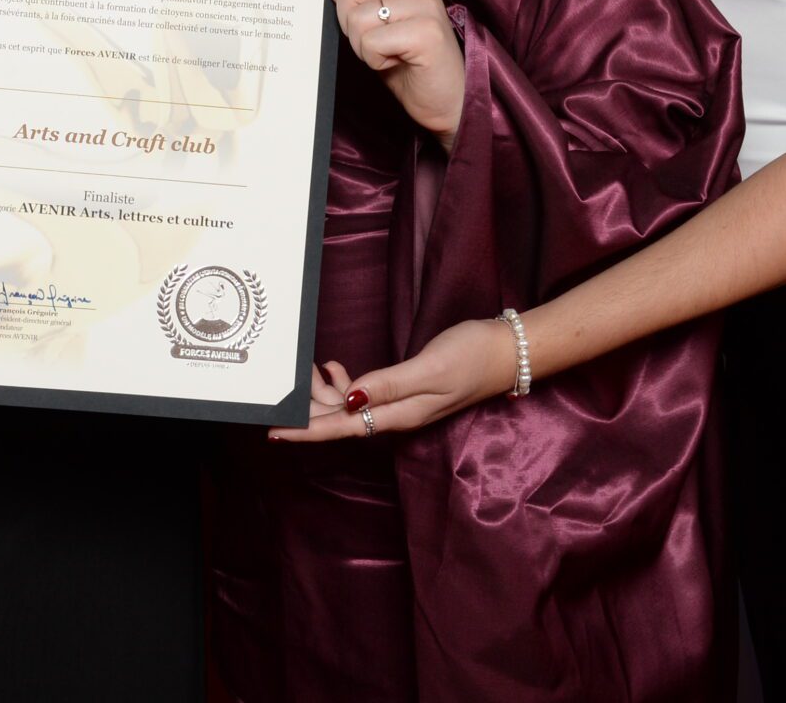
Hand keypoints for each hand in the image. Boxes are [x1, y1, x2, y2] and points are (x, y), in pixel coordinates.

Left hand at [268, 318, 513, 443]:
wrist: (509, 352)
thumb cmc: (473, 356)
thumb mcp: (430, 369)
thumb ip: (390, 385)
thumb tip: (350, 401)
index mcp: (400, 416)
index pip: (343, 428)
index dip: (308, 431)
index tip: (275, 433)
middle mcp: (397, 416)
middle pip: (341, 419)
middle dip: (310, 406)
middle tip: (287, 383)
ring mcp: (402, 404)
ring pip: (350, 406)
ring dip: (326, 391)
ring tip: (311, 366)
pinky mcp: (406, 390)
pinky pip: (365, 395)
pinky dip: (344, 381)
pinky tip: (336, 366)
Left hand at [330, 0, 463, 140]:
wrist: (445, 99)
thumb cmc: (406, 60)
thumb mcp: (377, 19)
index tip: (358, 13)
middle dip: (349, 23)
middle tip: (376, 40)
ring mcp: (426, 5)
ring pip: (356, 18)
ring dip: (362, 46)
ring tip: (388, 52)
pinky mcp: (427, 33)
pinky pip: (370, 42)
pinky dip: (374, 60)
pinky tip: (397, 62)